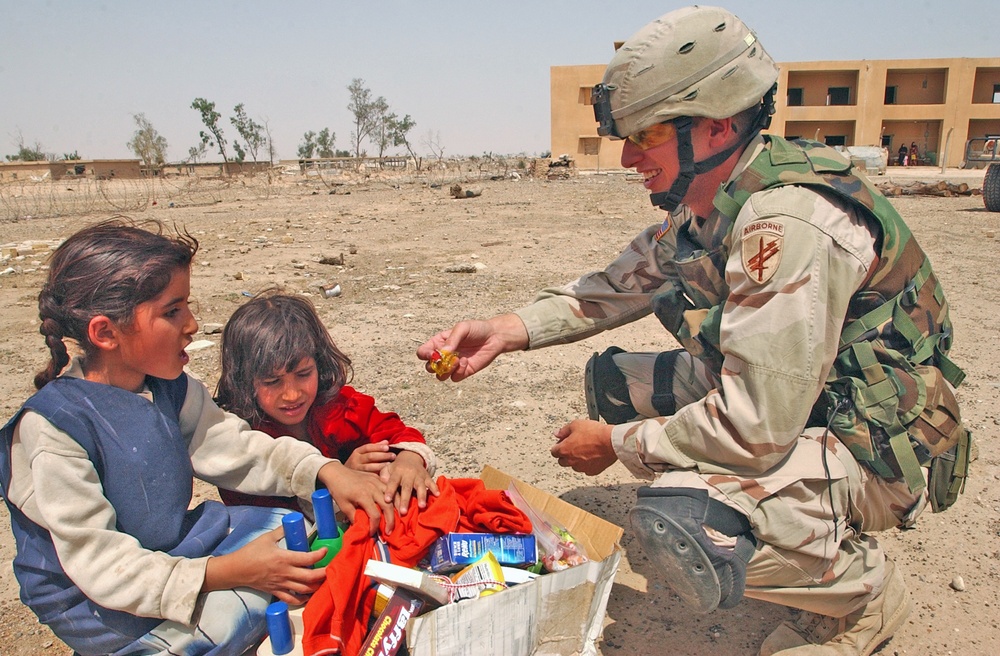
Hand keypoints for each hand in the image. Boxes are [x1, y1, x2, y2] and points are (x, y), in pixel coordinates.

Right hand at [204, 526, 326, 605]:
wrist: (235, 570)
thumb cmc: (250, 552)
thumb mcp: (267, 538)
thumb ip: (282, 531)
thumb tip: (293, 522)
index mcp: (284, 558)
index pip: (307, 558)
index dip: (320, 555)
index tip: (326, 550)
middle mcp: (285, 573)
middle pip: (310, 577)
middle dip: (324, 573)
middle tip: (332, 568)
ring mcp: (281, 585)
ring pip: (304, 590)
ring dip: (316, 586)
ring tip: (324, 580)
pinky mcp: (276, 592)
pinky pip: (292, 600)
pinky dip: (303, 599)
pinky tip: (309, 595)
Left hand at [317, 461, 394, 534]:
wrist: (336, 473)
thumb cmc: (338, 490)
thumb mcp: (344, 506)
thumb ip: (354, 517)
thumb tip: (363, 528)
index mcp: (364, 496)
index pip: (375, 515)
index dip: (375, 527)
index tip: (372, 533)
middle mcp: (373, 488)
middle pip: (388, 506)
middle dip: (390, 521)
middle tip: (389, 531)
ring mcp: (376, 481)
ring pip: (392, 496)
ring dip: (395, 509)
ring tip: (396, 519)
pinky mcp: (377, 478)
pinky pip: (388, 488)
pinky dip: (393, 497)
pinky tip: (393, 504)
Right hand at [345, 440, 394, 472]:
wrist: (341, 476)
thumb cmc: (358, 463)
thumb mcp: (363, 453)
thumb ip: (375, 447)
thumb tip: (386, 442)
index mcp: (357, 452)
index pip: (368, 447)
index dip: (378, 447)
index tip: (388, 447)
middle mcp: (355, 460)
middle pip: (370, 456)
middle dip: (382, 456)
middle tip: (393, 456)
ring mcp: (356, 469)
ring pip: (369, 467)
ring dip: (381, 465)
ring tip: (390, 465)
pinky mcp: (358, 478)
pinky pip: (368, 476)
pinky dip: (376, 475)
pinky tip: (384, 474)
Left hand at [379, 450, 439, 514]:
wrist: (411, 457)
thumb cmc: (396, 468)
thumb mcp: (387, 468)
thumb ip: (383, 475)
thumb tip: (381, 483)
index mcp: (397, 472)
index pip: (393, 481)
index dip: (390, 490)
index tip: (387, 500)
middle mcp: (409, 474)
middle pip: (407, 487)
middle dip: (405, 500)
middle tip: (403, 512)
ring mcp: (419, 476)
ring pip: (421, 486)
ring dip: (421, 496)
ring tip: (421, 506)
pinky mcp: (427, 477)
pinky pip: (432, 483)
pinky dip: (435, 488)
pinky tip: (438, 495)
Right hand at [416, 314, 528, 381]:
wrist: (494, 337)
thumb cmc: (477, 329)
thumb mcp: (462, 329)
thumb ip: (451, 340)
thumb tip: (442, 353)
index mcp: (439, 343)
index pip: (423, 352)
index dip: (424, 355)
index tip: (432, 354)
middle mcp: (444, 355)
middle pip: (429, 367)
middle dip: (434, 365)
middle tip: (444, 360)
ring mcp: (453, 365)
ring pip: (440, 376)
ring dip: (445, 370)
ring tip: (457, 360)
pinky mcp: (463, 372)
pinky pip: (454, 378)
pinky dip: (458, 372)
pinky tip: (466, 361)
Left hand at [550, 418, 617, 475]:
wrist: (611, 442)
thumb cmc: (595, 433)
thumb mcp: (576, 424)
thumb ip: (563, 430)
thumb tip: (557, 433)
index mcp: (564, 450)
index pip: (554, 452)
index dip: (558, 446)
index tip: (563, 442)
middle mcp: (571, 461)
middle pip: (562, 461)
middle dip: (565, 454)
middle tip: (573, 446)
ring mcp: (582, 468)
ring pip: (574, 466)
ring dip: (576, 460)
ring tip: (585, 450)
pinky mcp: (592, 471)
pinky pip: (586, 469)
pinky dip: (587, 464)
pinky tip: (592, 456)